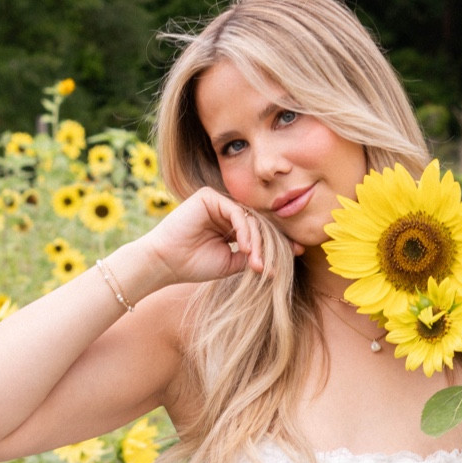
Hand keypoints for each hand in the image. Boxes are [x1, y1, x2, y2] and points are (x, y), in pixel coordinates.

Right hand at [140, 187, 288, 284]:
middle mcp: (225, 210)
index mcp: (230, 225)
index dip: (278, 241)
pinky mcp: (209, 196)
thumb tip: (278, 261)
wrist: (165, 263)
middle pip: (258, 222)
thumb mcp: (231, 264)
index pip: (260, 229)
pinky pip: (236, 211)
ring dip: (256, 242)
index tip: (297, 253)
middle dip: (268, 245)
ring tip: (255, 262)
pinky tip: (244, 248)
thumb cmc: (194, 265)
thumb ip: (252, 257)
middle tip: (272, 266)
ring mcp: (217, 201)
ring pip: (249, 218)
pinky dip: (244, 230)